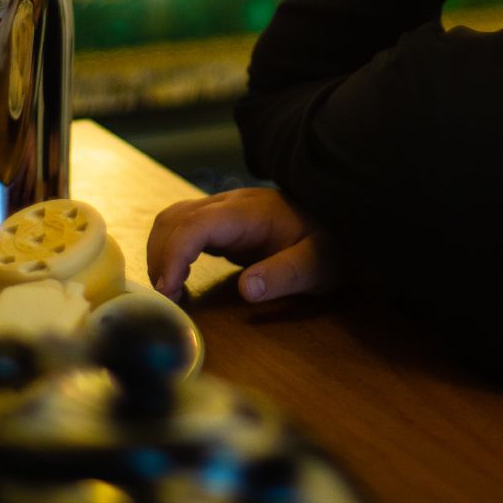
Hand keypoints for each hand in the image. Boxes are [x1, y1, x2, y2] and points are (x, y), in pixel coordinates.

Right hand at [147, 188, 341, 303]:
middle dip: (161, 256)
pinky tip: (177, 280)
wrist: (341, 225)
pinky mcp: (223, 223)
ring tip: (168, 291)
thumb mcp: (317, 265)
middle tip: (166, 298)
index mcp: (250, 212)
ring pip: (174, 219)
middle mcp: (231, 204)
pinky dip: (170, 250)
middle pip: (176, 217)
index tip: (168, 290)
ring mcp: (225, 210)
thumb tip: (246, 289)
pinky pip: (184, 228)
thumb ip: (284, 275)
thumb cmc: (330, 246)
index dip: (175, 254)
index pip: (197, 223)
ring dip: (161, 252)